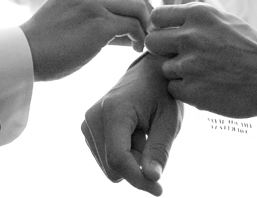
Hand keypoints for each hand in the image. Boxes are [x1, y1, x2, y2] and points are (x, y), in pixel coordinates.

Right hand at [20, 0, 148, 80]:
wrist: (24, 55)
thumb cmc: (49, 40)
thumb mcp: (72, 9)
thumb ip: (99, 7)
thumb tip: (135, 22)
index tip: (128, 19)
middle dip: (138, 7)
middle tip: (137, 28)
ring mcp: (93, 2)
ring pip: (137, 5)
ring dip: (142, 25)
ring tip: (136, 41)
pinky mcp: (98, 24)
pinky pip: (133, 25)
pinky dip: (138, 37)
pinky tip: (131, 48)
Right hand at [82, 54, 182, 195]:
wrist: (148, 72)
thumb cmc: (162, 93)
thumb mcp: (169, 120)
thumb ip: (159, 150)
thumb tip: (152, 179)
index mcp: (114, 110)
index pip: (119, 159)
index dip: (138, 179)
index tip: (159, 189)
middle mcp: (93, 116)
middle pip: (113, 167)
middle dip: (136, 164)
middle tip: (151, 139)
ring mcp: (87, 121)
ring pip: (109, 166)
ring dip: (130, 158)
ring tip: (142, 132)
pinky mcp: (87, 127)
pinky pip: (105, 158)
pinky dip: (122, 153)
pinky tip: (132, 132)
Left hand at [146, 2, 256, 117]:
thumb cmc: (254, 47)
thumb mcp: (225, 20)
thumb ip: (197, 19)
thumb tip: (168, 19)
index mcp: (199, 14)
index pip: (157, 16)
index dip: (163, 27)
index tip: (173, 36)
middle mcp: (191, 36)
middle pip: (152, 41)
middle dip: (163, 50)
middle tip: (181, 57)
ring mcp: (190, 65)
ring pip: (164, 68)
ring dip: (179, 74)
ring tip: (205, 75)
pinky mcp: (193, 91)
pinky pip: (174, 90)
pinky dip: (187, 91)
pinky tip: (208, 88)